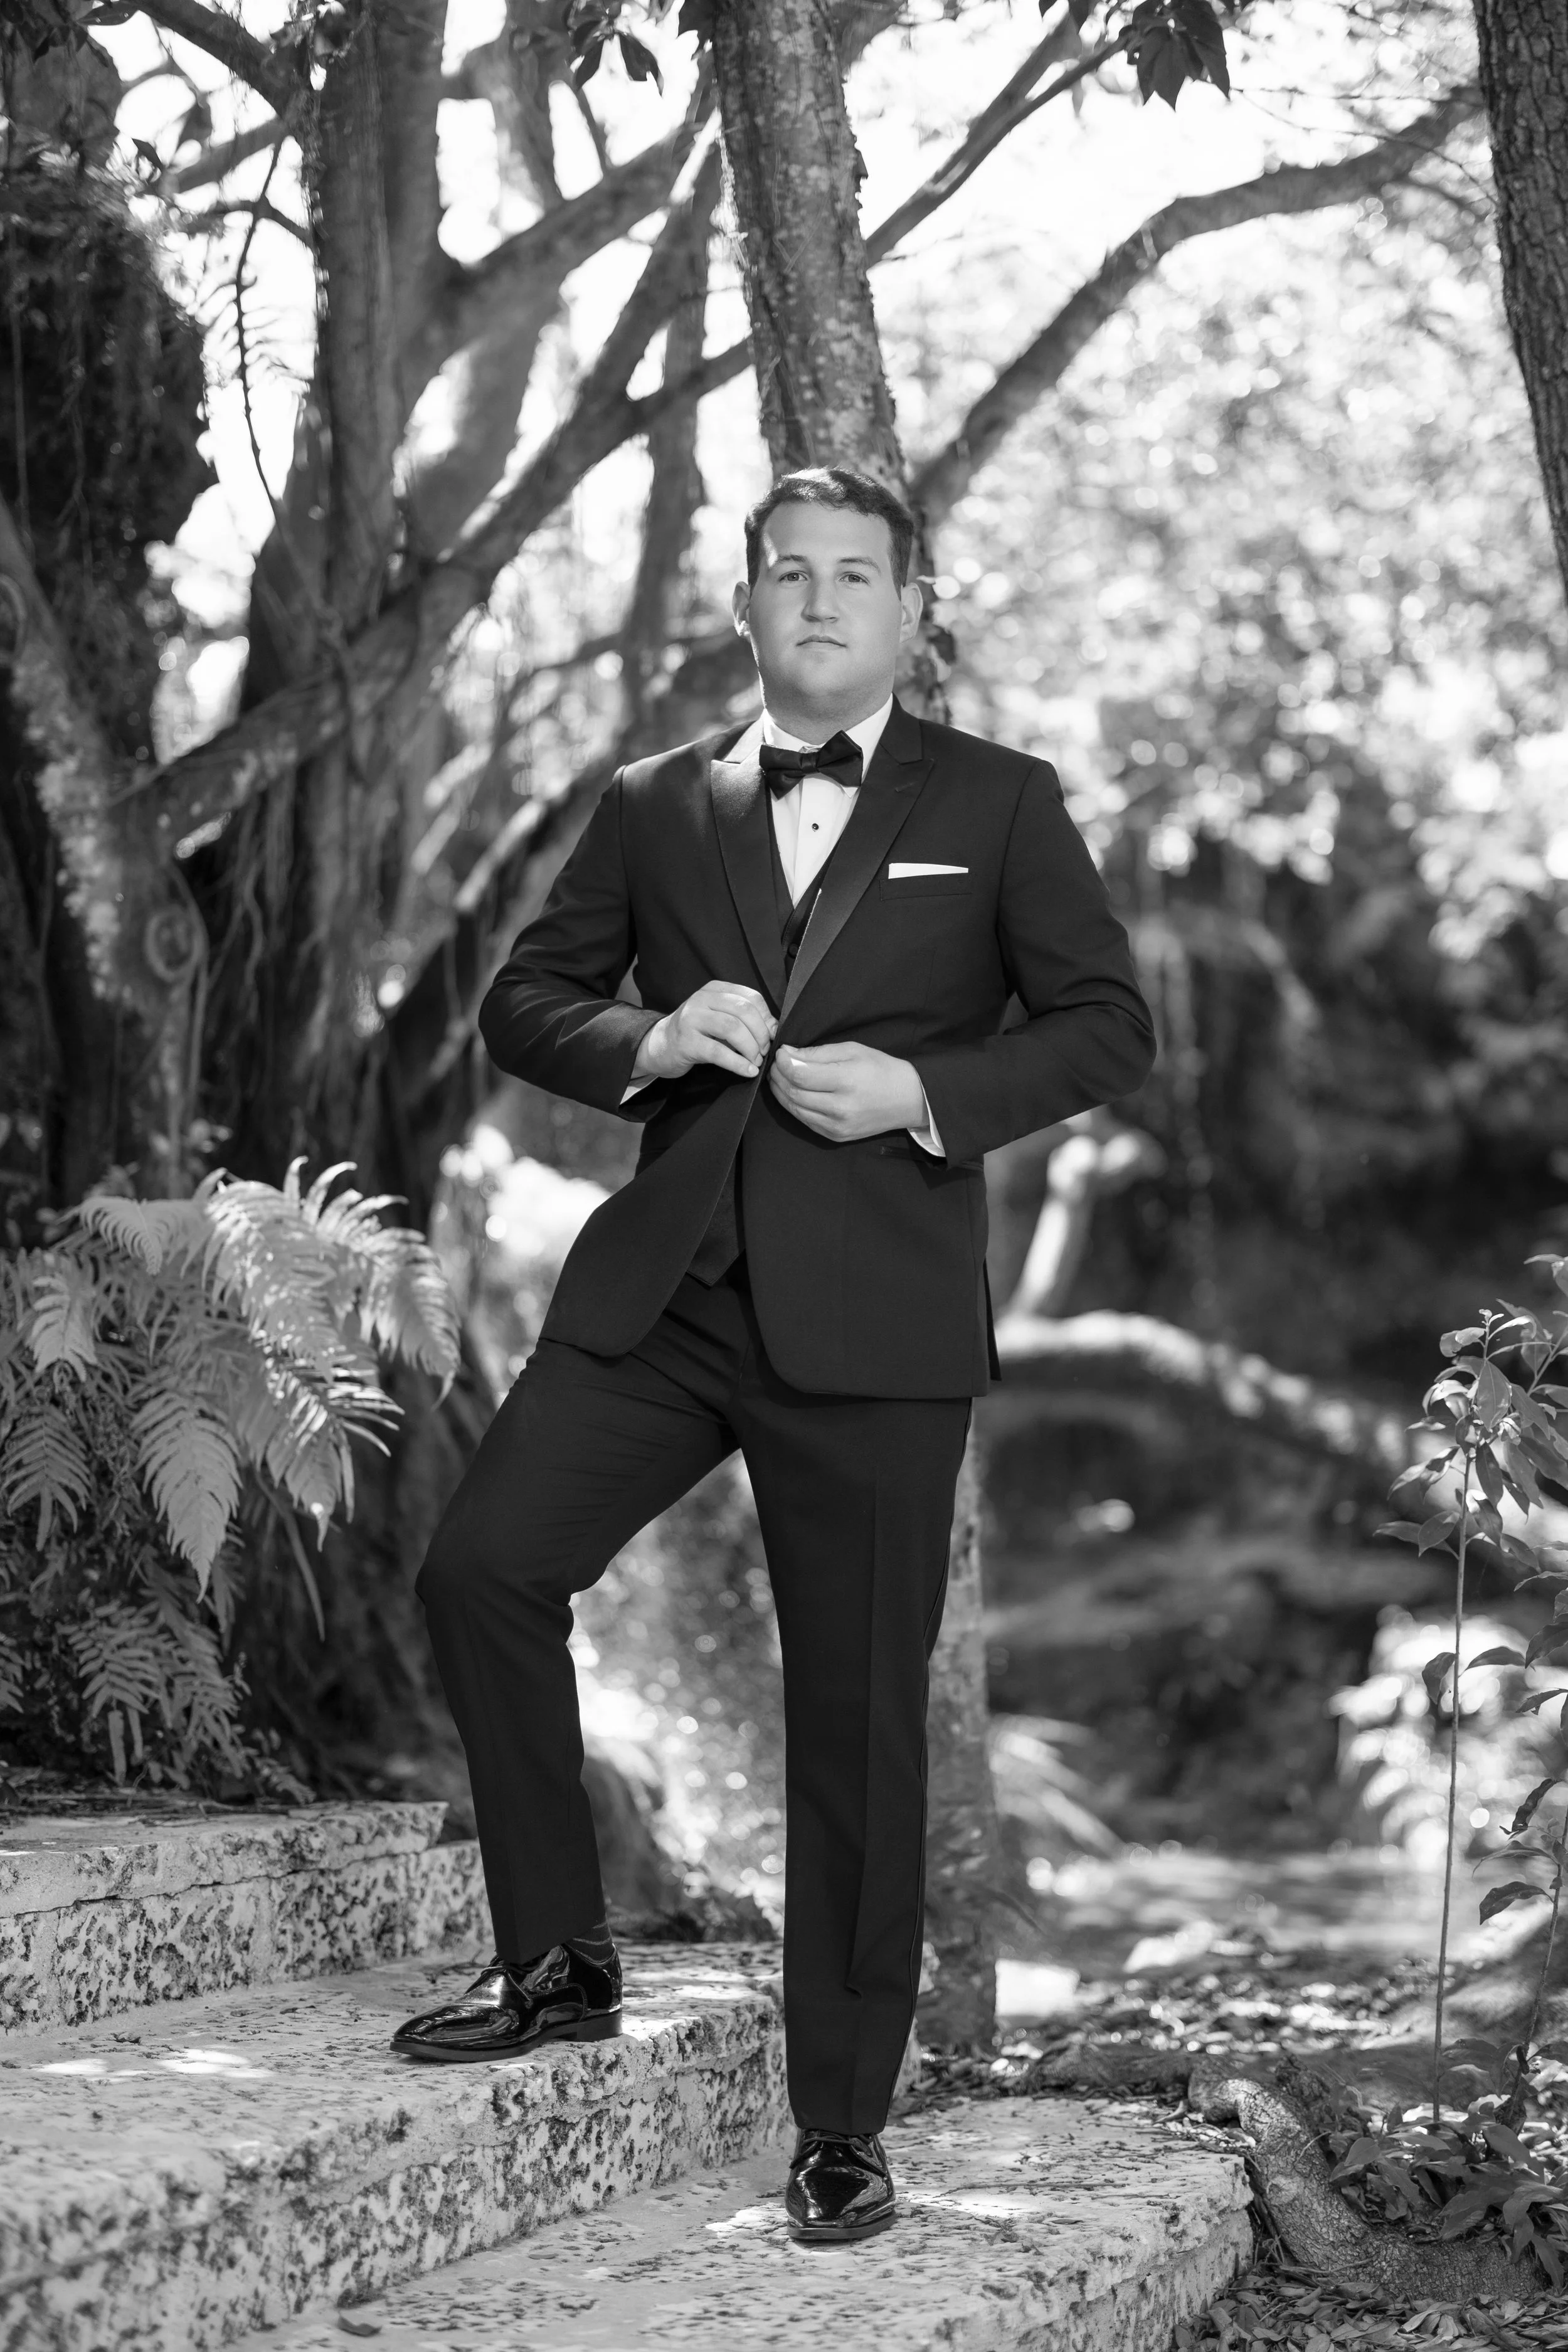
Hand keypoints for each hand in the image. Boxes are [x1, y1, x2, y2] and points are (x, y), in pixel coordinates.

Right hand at [634, 981, 775, 1082]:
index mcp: (714, 989)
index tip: (771, 1035)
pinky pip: (718, 1052)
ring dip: (751, 1048)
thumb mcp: (719, 1017)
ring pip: (732, 1028)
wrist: (660, 1046)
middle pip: (744, 1011)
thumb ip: (744, 1018)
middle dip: (761, 1034)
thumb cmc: (697, 1033)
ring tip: (755, 1061)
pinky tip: (748, 1072)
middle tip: (764, 1051)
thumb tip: (774, 1028)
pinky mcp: (685, 1041)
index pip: (751, 997)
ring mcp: (691, 1018)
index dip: (766, 1018)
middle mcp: (702, 998)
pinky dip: (738, 1063)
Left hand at [768, 1041, 928, 1141]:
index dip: (783, 1063)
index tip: (781, 1052)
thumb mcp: (852, 1050)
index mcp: (847, 1081)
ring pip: (795, 1109)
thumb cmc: (881, 1069)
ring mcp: (837, 1126)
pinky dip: (793, 1106)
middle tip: (776, 1064)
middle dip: (778, 1076)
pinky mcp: (835, 1137)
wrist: (908, 1100)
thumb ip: (818, 1053)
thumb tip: (788, 1055)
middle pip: (794, 1093)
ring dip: (781, 1092)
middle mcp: (841, 1108)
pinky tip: (791, 1093)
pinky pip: (805, 1121)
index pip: (800, 1075)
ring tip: (779, 1077)